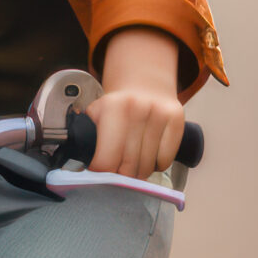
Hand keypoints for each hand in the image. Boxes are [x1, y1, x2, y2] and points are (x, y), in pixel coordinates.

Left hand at [87, 26, 186, 179]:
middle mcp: (137, 108)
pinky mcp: (176, 118)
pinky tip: (150, 153)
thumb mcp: (95, 115)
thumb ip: (88, 139)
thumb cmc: (117, 108)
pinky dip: (157, 164)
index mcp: (112, 107)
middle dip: (122, 174)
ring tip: (134, 159)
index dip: (101, 170)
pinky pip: (165, 160)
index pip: (106, 159)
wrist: (145, 83)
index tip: (101, 169)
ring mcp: (159, 113)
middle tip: (118, 167)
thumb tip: (80, 168)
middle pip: (128, 167)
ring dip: (140, 171)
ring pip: (148, 167)